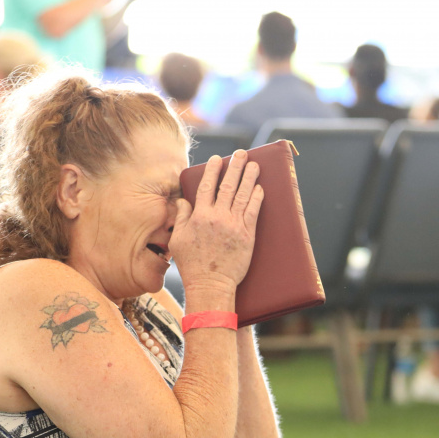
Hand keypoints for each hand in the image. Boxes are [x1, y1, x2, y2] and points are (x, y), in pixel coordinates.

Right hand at [169, 151, 264, 289]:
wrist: (211, 284)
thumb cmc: (192, 265)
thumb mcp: (178, 239)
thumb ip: (182, 217)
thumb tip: (183, 201)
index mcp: (200, 216)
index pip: (207, 186)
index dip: (213, 170)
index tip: (217, 158)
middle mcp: (218, 217)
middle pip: (228, 185)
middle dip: (235, 166)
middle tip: (241, 153)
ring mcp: (234, 225)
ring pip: (243, 195)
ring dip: (249, 177)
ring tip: (254, 164)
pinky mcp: (247, 235)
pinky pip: (253, 211)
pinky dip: (256, 198)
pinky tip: (259, 187)